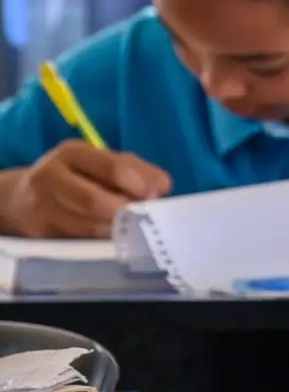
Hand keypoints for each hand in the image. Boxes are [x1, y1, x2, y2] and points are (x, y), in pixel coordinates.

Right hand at [2, 143, 170, 237]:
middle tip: (142, 215)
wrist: (24, 198)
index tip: (154, 195)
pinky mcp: (40, 231)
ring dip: (117, 228)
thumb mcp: (104, 163)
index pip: (114, 168)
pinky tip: (112, 234)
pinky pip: (81, 239)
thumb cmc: (79, 177)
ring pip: (89, 224)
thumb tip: (162, 187)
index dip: (139, 185)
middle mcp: (50, 176)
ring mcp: (41, 206)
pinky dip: (103, 238)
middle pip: (96, 201)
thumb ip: (138, 170)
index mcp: (72, 152)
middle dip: (126, 210)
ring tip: (129, 224)